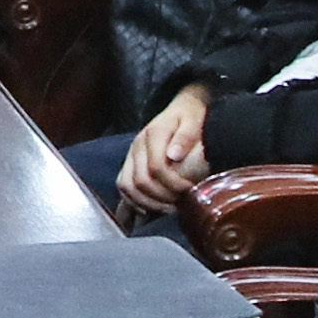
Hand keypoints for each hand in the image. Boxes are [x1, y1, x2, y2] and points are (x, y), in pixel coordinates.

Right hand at [116, 85, 216, 213]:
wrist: (183, 107)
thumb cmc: (191, 115)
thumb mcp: (194, 119)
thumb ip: (186, 135)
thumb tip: (174, 156)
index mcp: (153, 134)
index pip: (156, 167)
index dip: (173, 184)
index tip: (190, 191)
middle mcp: (137, 145)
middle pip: (140, 181)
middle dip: (162, 197)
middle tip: (181, 204)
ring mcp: (130, 155)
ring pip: (128, 186)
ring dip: (148, 203)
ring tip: (168, 208)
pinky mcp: (129, 163)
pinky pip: (123, 186)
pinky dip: (132, 201)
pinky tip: (147, 210)